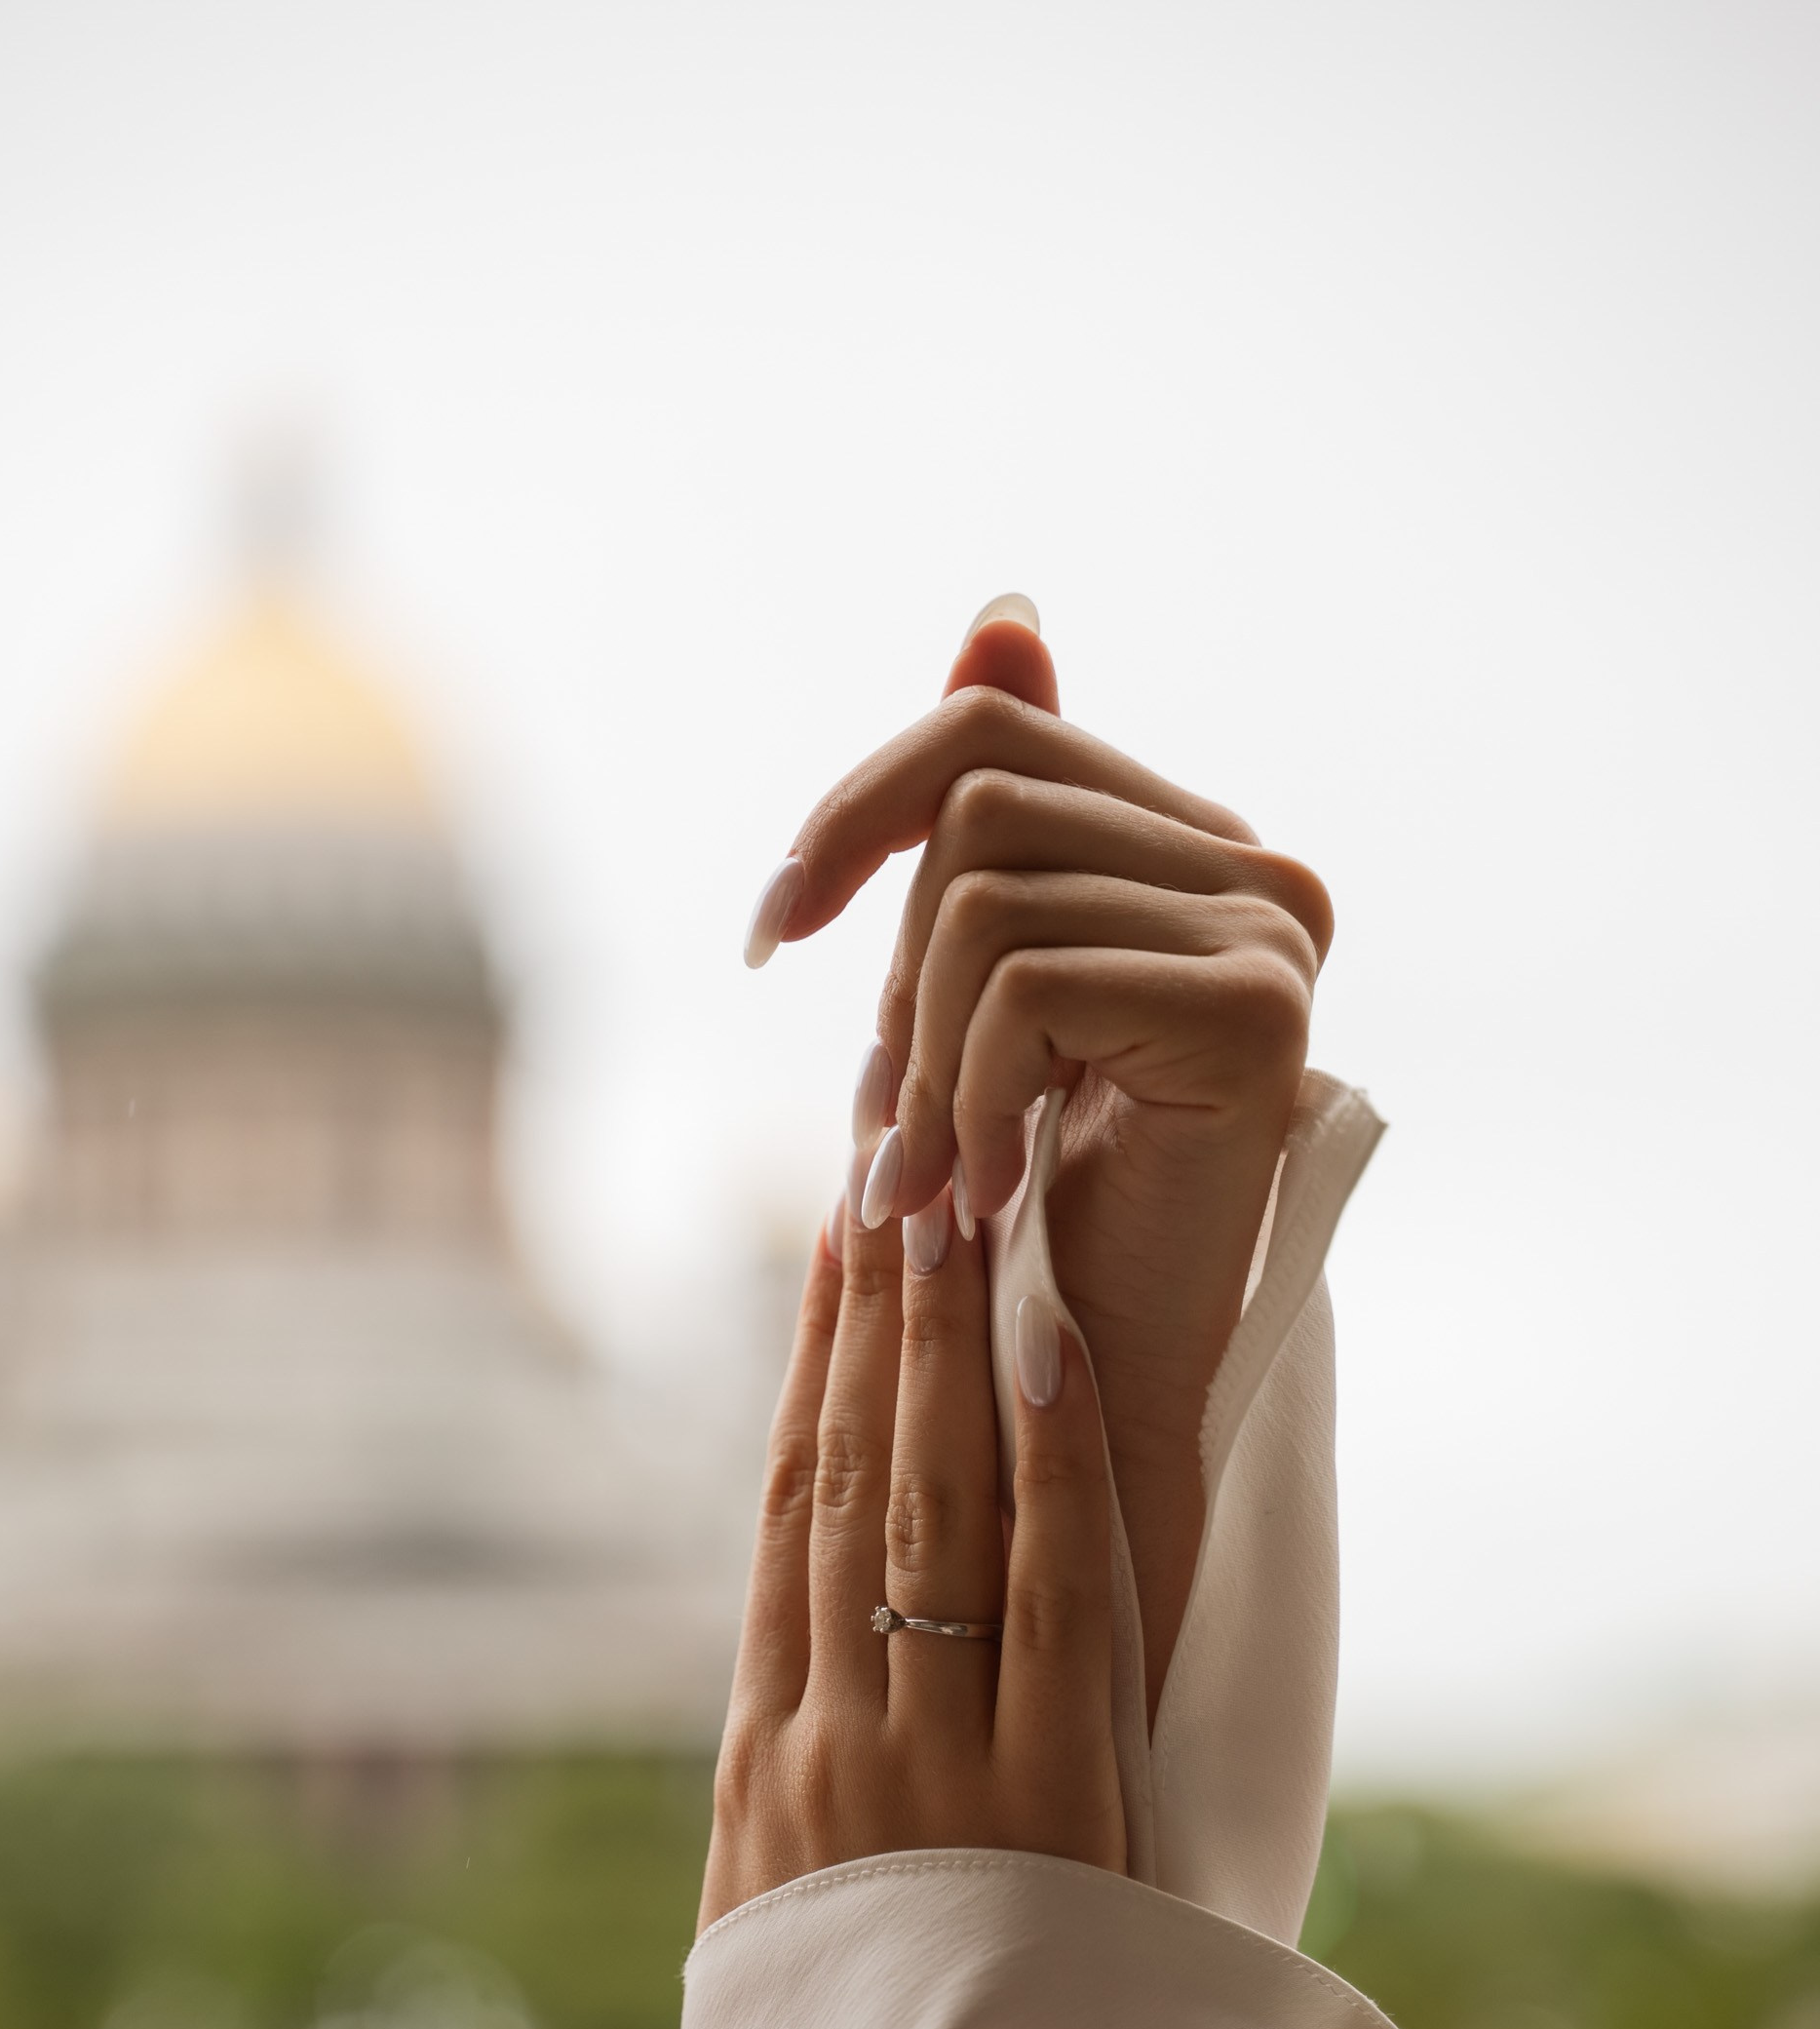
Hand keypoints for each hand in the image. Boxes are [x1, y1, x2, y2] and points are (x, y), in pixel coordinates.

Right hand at [699, 1185, 1124, 1928]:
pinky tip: (1047, 1345)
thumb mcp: (774, 1940)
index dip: (805, 1369)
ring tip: (954, 1203)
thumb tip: (802, 1715)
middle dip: (869, 1314)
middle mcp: (824, 1731)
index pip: (781, 1515)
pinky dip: (1050, 1458)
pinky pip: (1051, 1588)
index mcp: (758, 1761)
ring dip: (943, 1344)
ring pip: (929, 1504)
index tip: (823, 1250)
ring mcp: (924, 1754)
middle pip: (847, 1479)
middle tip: (889, 1157)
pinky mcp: (1041, 1793)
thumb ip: (790, 1816)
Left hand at [745, 609, 1331, 1705]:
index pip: (989, 730)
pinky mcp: (1258, 1010)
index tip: (769, 937)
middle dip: (883, 973)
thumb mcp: (980, 1009)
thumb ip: (994, 827)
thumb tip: (1003, 612)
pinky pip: (1021, 980)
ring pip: (980, 897)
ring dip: (912, 1062)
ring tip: (927, 1185)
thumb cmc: (1036, 1222)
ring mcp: (1273, 933)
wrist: (1110, 1401)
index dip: (852, 811)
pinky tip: (977, 1200)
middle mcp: (1260, 872)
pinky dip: (958, 1101)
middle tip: (881, 1133)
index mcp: (1196, 856)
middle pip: (976, 799)